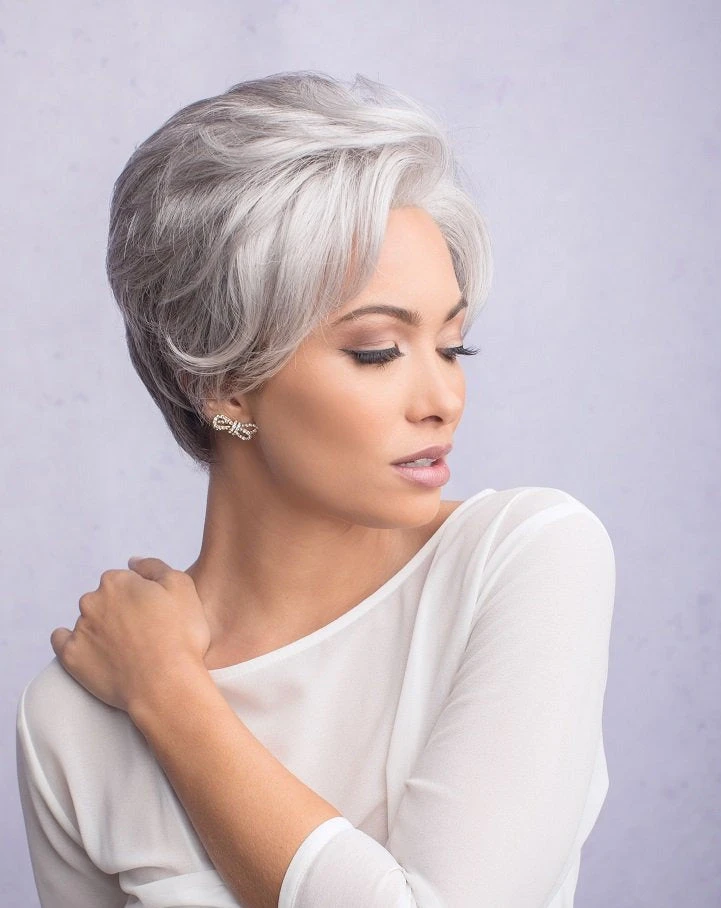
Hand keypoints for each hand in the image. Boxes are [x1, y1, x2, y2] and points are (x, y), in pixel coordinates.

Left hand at [50, 557, 211, 713]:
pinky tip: (89, 649)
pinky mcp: (71, 657)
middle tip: (143, 632)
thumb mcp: (182, 586)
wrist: (165, 685)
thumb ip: (154, 567)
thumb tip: (133, 562)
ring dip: (102, 629)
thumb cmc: (179, 636)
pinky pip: (62, 642)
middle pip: (104, 599)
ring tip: (126, 650)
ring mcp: (80, 629)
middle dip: (119, 611)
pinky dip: (73, 643)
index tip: (153, 612)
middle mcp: (92, 600)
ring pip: (88, 621)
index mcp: (117, 581)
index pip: (125, 580)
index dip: (141, 596)